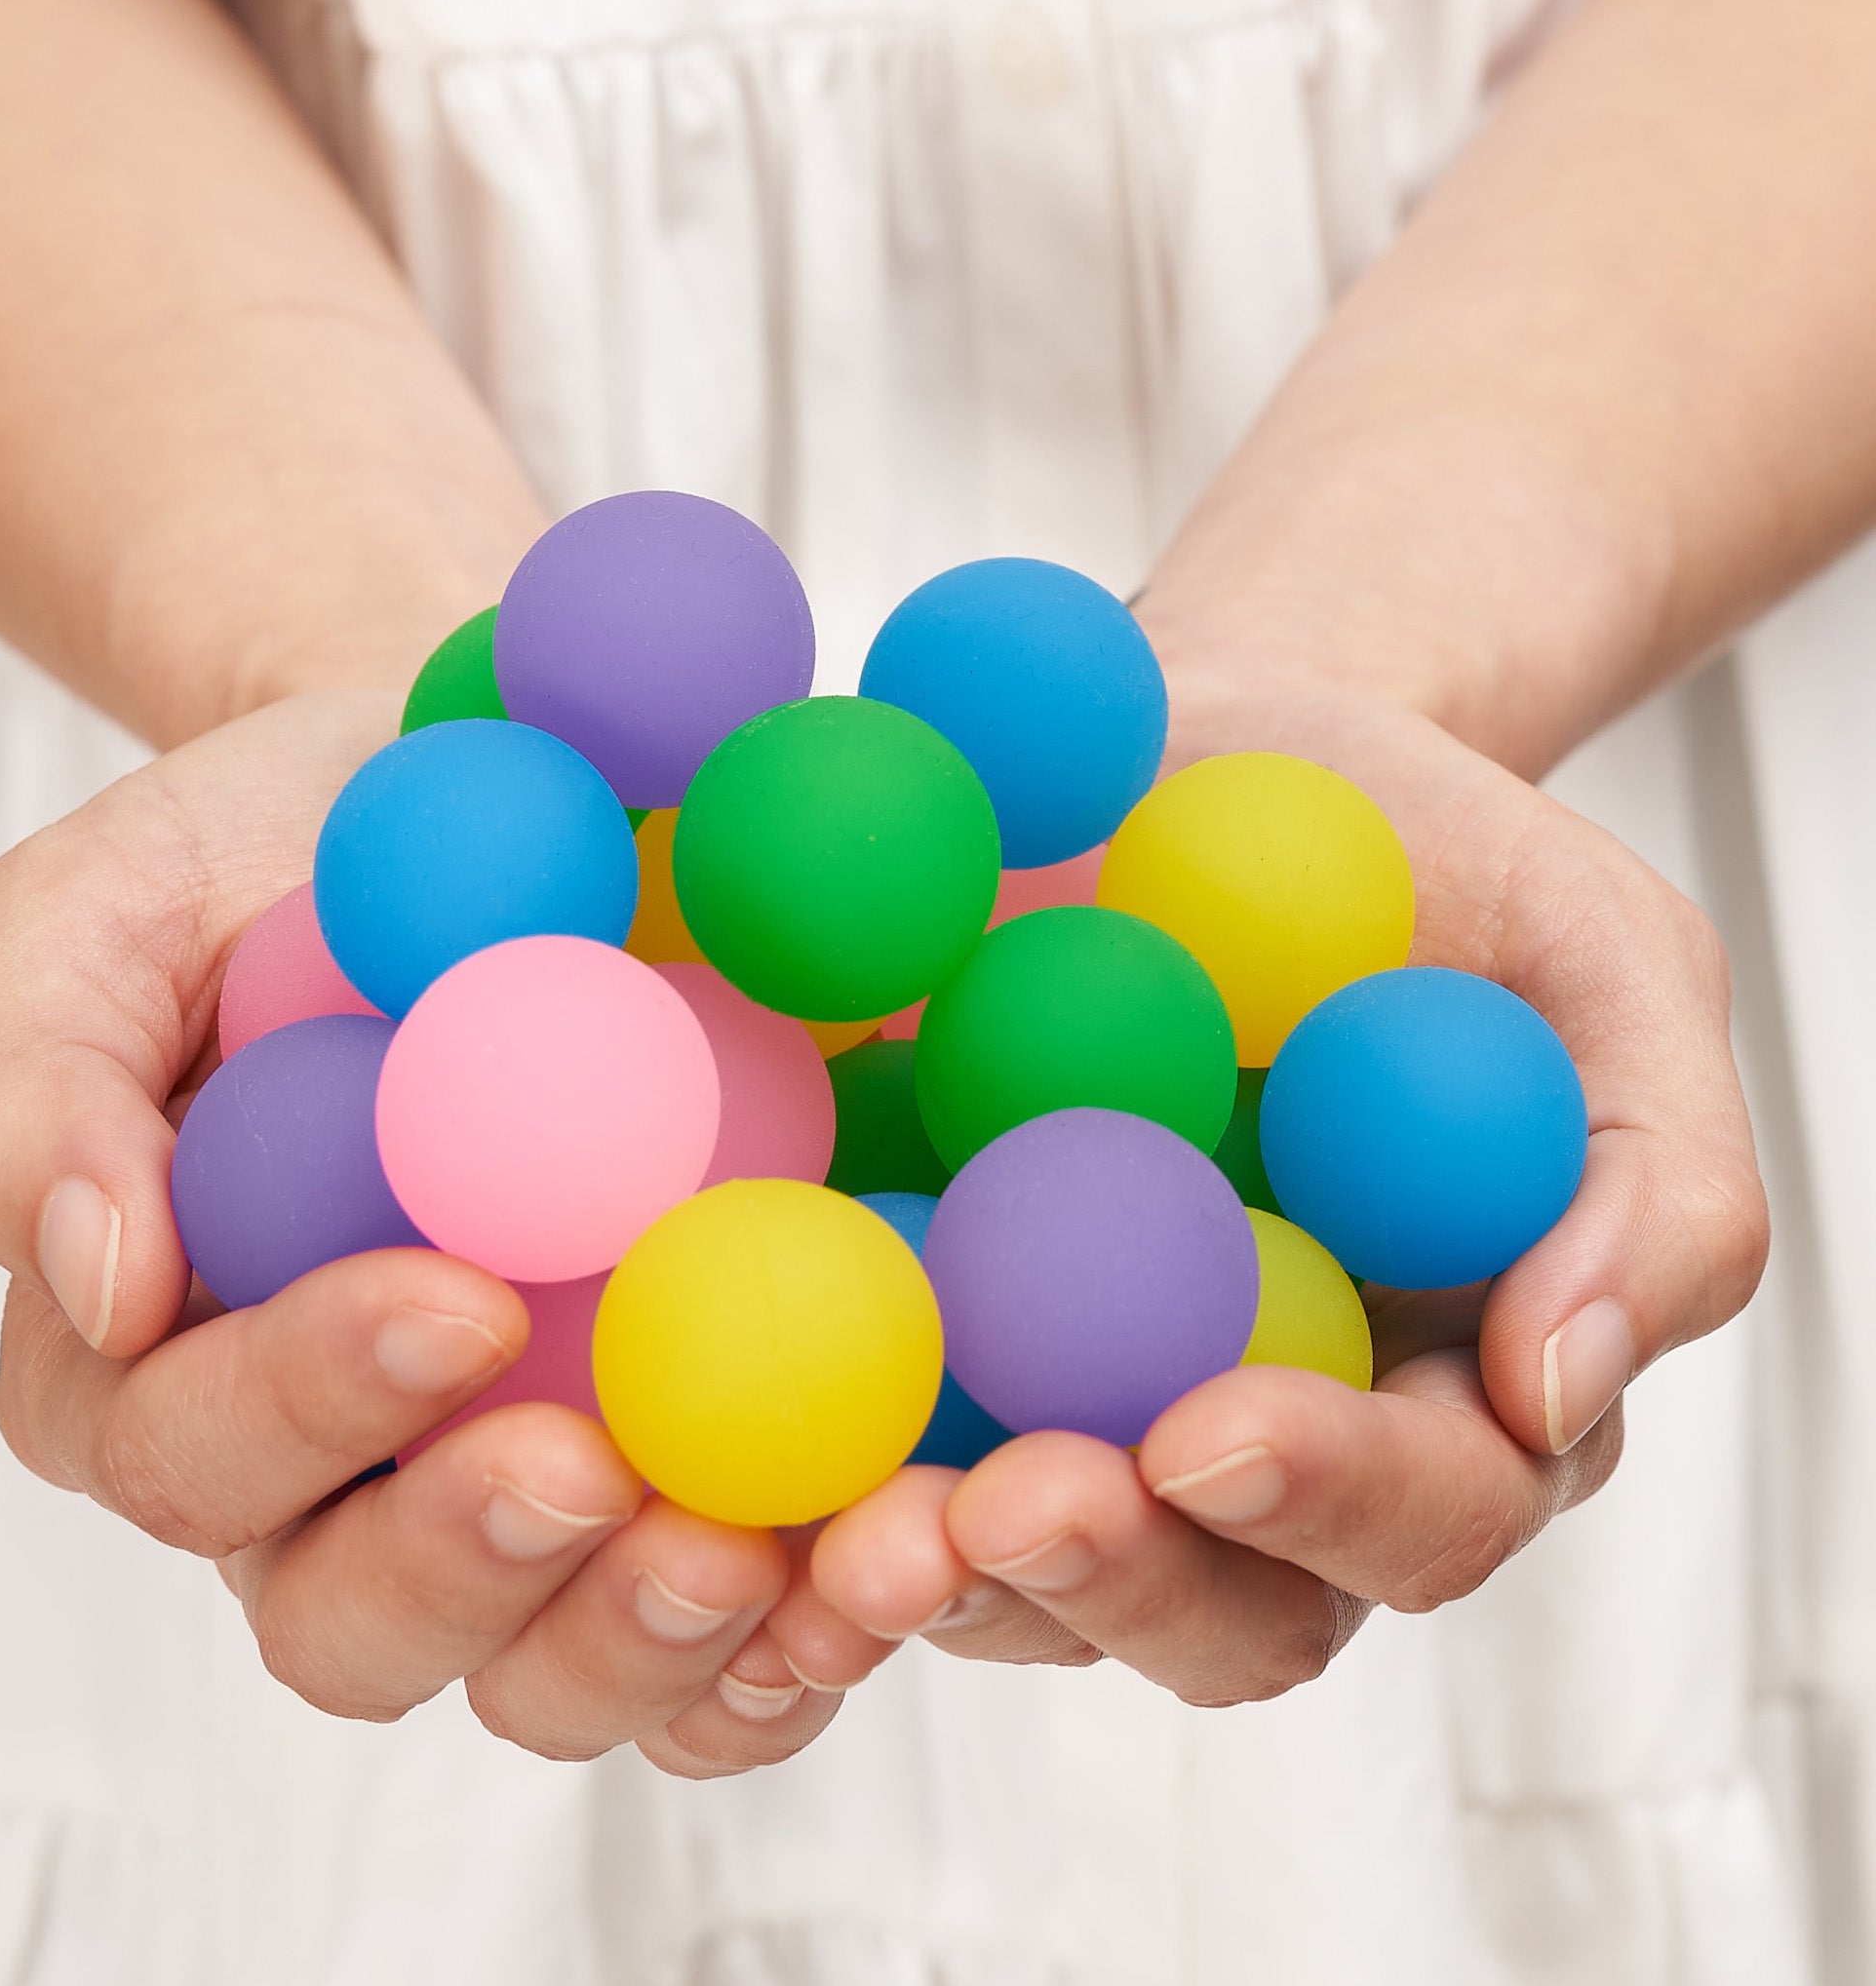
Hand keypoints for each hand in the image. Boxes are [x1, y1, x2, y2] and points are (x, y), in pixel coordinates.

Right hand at [0, 691, 890, 1773]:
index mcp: (174, 1368)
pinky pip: (738, 1616)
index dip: (309, 1401)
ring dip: (663, 1647)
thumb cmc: (266, 864)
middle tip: (598, 1475)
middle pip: (363, 1624)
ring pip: (560, 1669)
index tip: (458, 1296)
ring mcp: (530, 1480)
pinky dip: (810, 1623)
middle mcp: (345, 1474)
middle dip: (475, 1573)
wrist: (488, 796)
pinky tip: (894, 1549)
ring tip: (788, 1559)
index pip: (195, 1449)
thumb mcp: (95, 921)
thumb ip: (34, 1092)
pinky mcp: (695, 1462)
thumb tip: (100, 1279)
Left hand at [807, 685, 1767, 1701]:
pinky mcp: (911, 1329)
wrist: (1204, 764)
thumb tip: (1561, 1388)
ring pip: (1008, 1572)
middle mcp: (1247, 1437)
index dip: (1327, 1500)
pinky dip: (789, 1463)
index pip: (1415, 1513)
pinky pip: (852, 1441)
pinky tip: (714, 1423)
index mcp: (1435, 1387)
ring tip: (840, 1513)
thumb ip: (1653, 1176)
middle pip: (1203, 1605)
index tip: (1210, 1422)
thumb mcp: (1601, 962)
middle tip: (1001, 1498)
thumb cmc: (1422, 864)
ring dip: (926, 1571)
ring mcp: (1068, 1398)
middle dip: (1109, 1579)